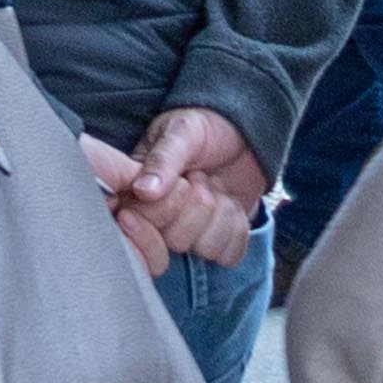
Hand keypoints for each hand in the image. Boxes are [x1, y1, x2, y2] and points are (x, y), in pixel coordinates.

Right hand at [98, 107, 263, 271]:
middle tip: (203, 177)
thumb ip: (163, 160)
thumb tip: (143, 192)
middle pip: (176, 240)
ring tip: (217, 189)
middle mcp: (160, 217)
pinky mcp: (217, 241)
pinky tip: (231, 206)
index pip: (144, 223)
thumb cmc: (205, 127)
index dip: (171, 205)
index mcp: (139, 190)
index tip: (187, 178)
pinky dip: (238, 230)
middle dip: (202, 206)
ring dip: (223, 216)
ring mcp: (190, 232)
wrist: (244, 135)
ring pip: (206, 249)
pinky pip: (229, 256)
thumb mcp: (182, 133)